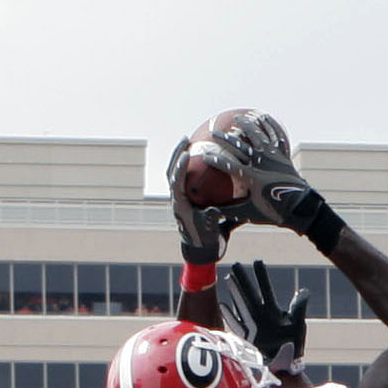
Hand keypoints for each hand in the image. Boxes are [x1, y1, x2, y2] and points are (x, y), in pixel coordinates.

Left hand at [166, 136, 239, 264]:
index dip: (180, 167)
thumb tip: (214, 210)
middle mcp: (176, 197)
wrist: (201, 248)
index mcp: (179, 204)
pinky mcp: (186, 195)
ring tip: (189, 141)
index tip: (187, 154)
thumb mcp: (210, 231)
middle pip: (172, 170)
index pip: (176, 181)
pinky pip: (187, 175)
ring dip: (181, 155)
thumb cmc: (206, 239)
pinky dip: (191, 164)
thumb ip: (211, 220)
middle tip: (186, 139)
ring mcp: (180, 195)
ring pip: (177, 171)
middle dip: (177, 154)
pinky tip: (201, 154)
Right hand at [193, 112, 344, 249]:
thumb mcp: (251, 213)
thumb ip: (232, 210)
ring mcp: (273, 158)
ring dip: (247, 126)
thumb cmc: (275, 213)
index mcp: (252, 178)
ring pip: (258, 136)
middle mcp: (262, 164)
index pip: (229, 166)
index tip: (204, 155)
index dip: (216, 159)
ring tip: (238, 118)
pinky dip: (270, 126)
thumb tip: (214, 211)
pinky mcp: (283, 156)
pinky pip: (276, 137)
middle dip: (225, 139)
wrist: (302, 209)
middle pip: (240, 146)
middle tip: (213, 133)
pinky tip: (264, 118)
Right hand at [221, 262, 309, 367]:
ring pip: (242, 304)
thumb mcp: (298, 324)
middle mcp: (261, 315)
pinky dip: (230, 316)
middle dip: (244, 279)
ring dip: (236, 292)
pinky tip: (223, 305)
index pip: (266, 289)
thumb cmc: (294, 344)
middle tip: (237, 264)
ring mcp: (253, 324)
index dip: (262, 276)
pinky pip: (236, 324)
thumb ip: (299, 307)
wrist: (286, 364)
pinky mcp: (247, 336)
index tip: (257, 261)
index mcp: (274, 310)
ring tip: (229, 278)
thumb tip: (304, 290)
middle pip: (250, 293)